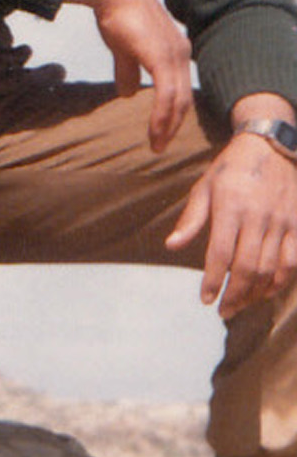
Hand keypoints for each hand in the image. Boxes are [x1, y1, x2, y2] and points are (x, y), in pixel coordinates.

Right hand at [66, 0, 192, 149]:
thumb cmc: (115, 14)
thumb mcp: (123, 48)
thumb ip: (128, 70)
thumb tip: (126, 94)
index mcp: (175, 50)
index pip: (179, 88)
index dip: (171, 110)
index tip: (161, 130)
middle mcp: (181, 54)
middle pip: (183, 98)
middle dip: (172, 124)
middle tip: (160, 145)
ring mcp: (174, 56)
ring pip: (177, 100)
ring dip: (167, 125)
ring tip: (156, 145)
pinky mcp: (163, 59)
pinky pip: (166, 95)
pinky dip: (161, 116)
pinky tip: (154, 131)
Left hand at [168, 132, 296, 317]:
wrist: (270, 146)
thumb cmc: (230, 169)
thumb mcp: (204, 187)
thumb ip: (191, 219)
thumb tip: (171, 246)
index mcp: (230, 207)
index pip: (220, 253)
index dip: (212, 280)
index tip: (205, 299)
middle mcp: (258, 216)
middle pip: (247, 268)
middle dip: (234, 294)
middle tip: (224, 310)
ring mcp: (282, 222)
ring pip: (271, 269)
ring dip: (255, 293)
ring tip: (241, 305)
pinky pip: (293, 262)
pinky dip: (281, 282)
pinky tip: (267, 292)